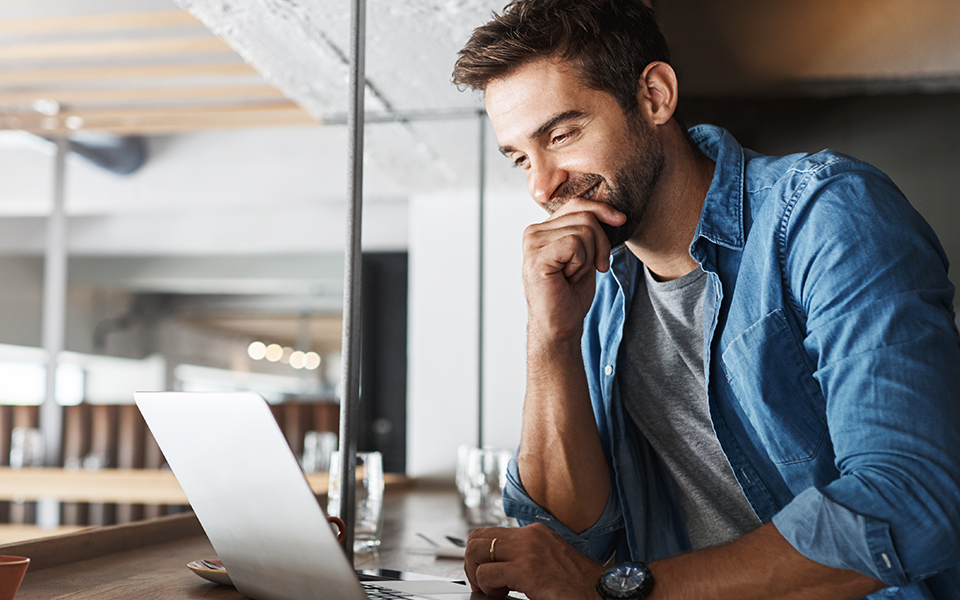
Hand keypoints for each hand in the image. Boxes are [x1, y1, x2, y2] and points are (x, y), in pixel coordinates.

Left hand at [464, 524, 605, 598]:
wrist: (601, 592)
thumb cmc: (579, 583)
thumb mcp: (550, 560)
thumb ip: (526, 556)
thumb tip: (501, 566)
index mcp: (534, 532)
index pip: (490, 532)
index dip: (481, 554)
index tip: (485, 572)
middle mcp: (529, 536)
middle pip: (477, 537)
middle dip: (472, 562)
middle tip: (484, 582)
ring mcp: (527, 551)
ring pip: (477, 551)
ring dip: (477, 574)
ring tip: (492, 589)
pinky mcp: (526, 569)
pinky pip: (487, 573)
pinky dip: (487, 586)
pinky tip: (502, 594)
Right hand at [522, 198, 625, 342]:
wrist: (560, 325)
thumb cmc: (571, 293)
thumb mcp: (586, 254)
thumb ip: (590, 229)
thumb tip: (615, 214)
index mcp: (542, 228)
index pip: (577, 204)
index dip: (602, 211)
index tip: (620, 221)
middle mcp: (533, 232)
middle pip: (585, 215)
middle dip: (598, 244)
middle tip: (588, 268)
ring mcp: (532, 243)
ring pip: (584, 230)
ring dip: (588, 258)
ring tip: (572, 275)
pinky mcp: (536, 256)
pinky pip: (576, 244)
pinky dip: (580, 263)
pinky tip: (567, 277)